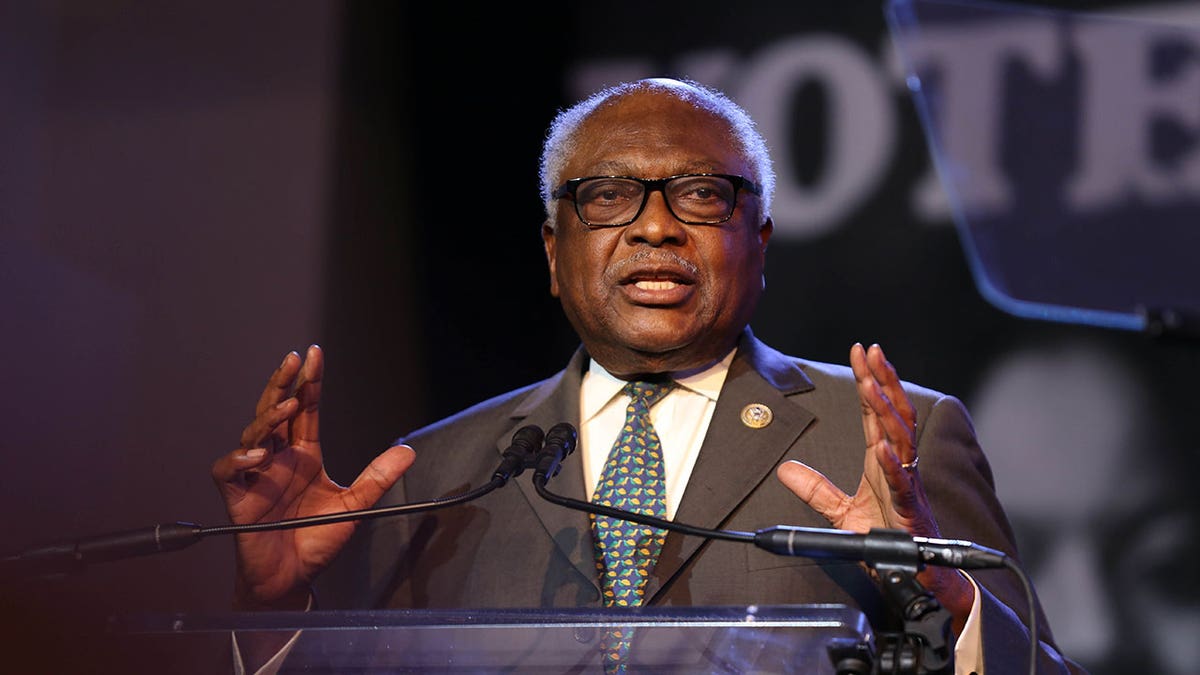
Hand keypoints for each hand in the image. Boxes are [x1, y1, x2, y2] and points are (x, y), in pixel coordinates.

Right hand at [211, 345, 414, 609]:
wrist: (292, 579)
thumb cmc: (314, 540)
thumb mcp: (355, 505)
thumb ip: (378, 478)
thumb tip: (408, 451)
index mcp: (303, 456)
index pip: (305, 410)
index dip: (309, 383)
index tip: (315, 354)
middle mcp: (278, 459)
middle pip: (275, 411)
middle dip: (283, 384)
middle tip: (295, 360)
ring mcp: (256, 476)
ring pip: (253, 433)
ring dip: (268, 418)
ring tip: (287, 406)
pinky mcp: (238, 497)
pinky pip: (229, 470)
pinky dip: (239, 458)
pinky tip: (258, 454)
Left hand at [776, 343, 972, 627]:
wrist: (920, 578)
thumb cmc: (890, 540)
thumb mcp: (842, 512)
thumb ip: (817, 489)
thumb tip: (785, 469)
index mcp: (884, 462)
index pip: (877, 412)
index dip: (869, 380)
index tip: (861, 351)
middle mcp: (900, 467)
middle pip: (894, 414)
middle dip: (882, 380)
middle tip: (871, 351)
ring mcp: (908, 487)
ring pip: (902, 440)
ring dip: (887, 411)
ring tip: (872, 383)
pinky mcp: (912, 513)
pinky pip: (904, 485)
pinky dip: (893, 466)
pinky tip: (883, 448)